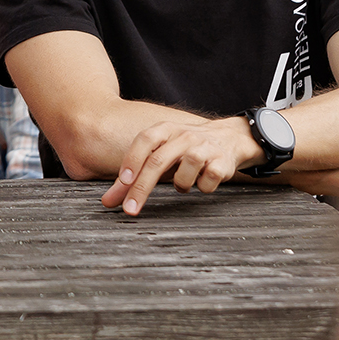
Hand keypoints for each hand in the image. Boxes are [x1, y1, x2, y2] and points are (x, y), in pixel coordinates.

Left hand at [103, 116, 263, 214]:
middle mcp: (184, 135)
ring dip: (180, 185)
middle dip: (142, 188)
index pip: (145, 140)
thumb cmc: (185, 149)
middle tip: (130, 210)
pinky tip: (203, 180)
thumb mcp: (160, 154)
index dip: (132, 159)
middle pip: (158, 162)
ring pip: (184, 174)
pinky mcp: (222, 162)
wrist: (230, 138)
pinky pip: (207, 183)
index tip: (123, 182)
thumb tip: (108, 201)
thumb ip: (133, 178)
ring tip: (184, 182)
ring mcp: (204, 147)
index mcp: (165, 129)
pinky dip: (202, 188)